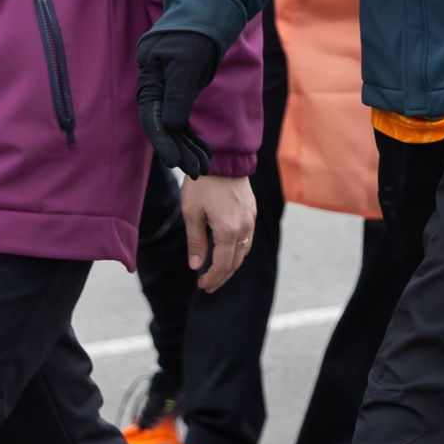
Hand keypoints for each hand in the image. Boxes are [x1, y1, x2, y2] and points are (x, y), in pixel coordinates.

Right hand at [136, 27, 225, 176]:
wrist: (207, 17)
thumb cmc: (194, 35)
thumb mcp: (186, 62)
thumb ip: (178, 93)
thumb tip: (171, 125)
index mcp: (149, 81)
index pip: (152, 118)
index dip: (163, 141)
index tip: (173, 161)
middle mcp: (155, 90)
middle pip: (163, 127)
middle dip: (179, 150)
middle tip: (196, 171)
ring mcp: (168, 94)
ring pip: (175, 128)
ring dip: (188, 148)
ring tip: (204, 168)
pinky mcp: (180, 95)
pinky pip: (184, 122)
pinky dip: (193, 138)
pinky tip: (204, 153)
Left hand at [180, 173, 257, 293]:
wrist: (222, 158)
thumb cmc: (203, 184)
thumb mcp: (192, 213)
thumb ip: (196, 242)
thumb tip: (196, 266)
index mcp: (228, 230)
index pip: (223, 264)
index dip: (212, 278)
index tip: (201, 285)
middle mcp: (244, 227)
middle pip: (236, 261)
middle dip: (222, 276)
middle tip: (208, 286)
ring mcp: (250, 219)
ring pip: (244, 250)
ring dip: (231, 265)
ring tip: (218, 272)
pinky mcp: (251, 211)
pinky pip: (247, 238)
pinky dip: (238, 251)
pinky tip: (228, 251)